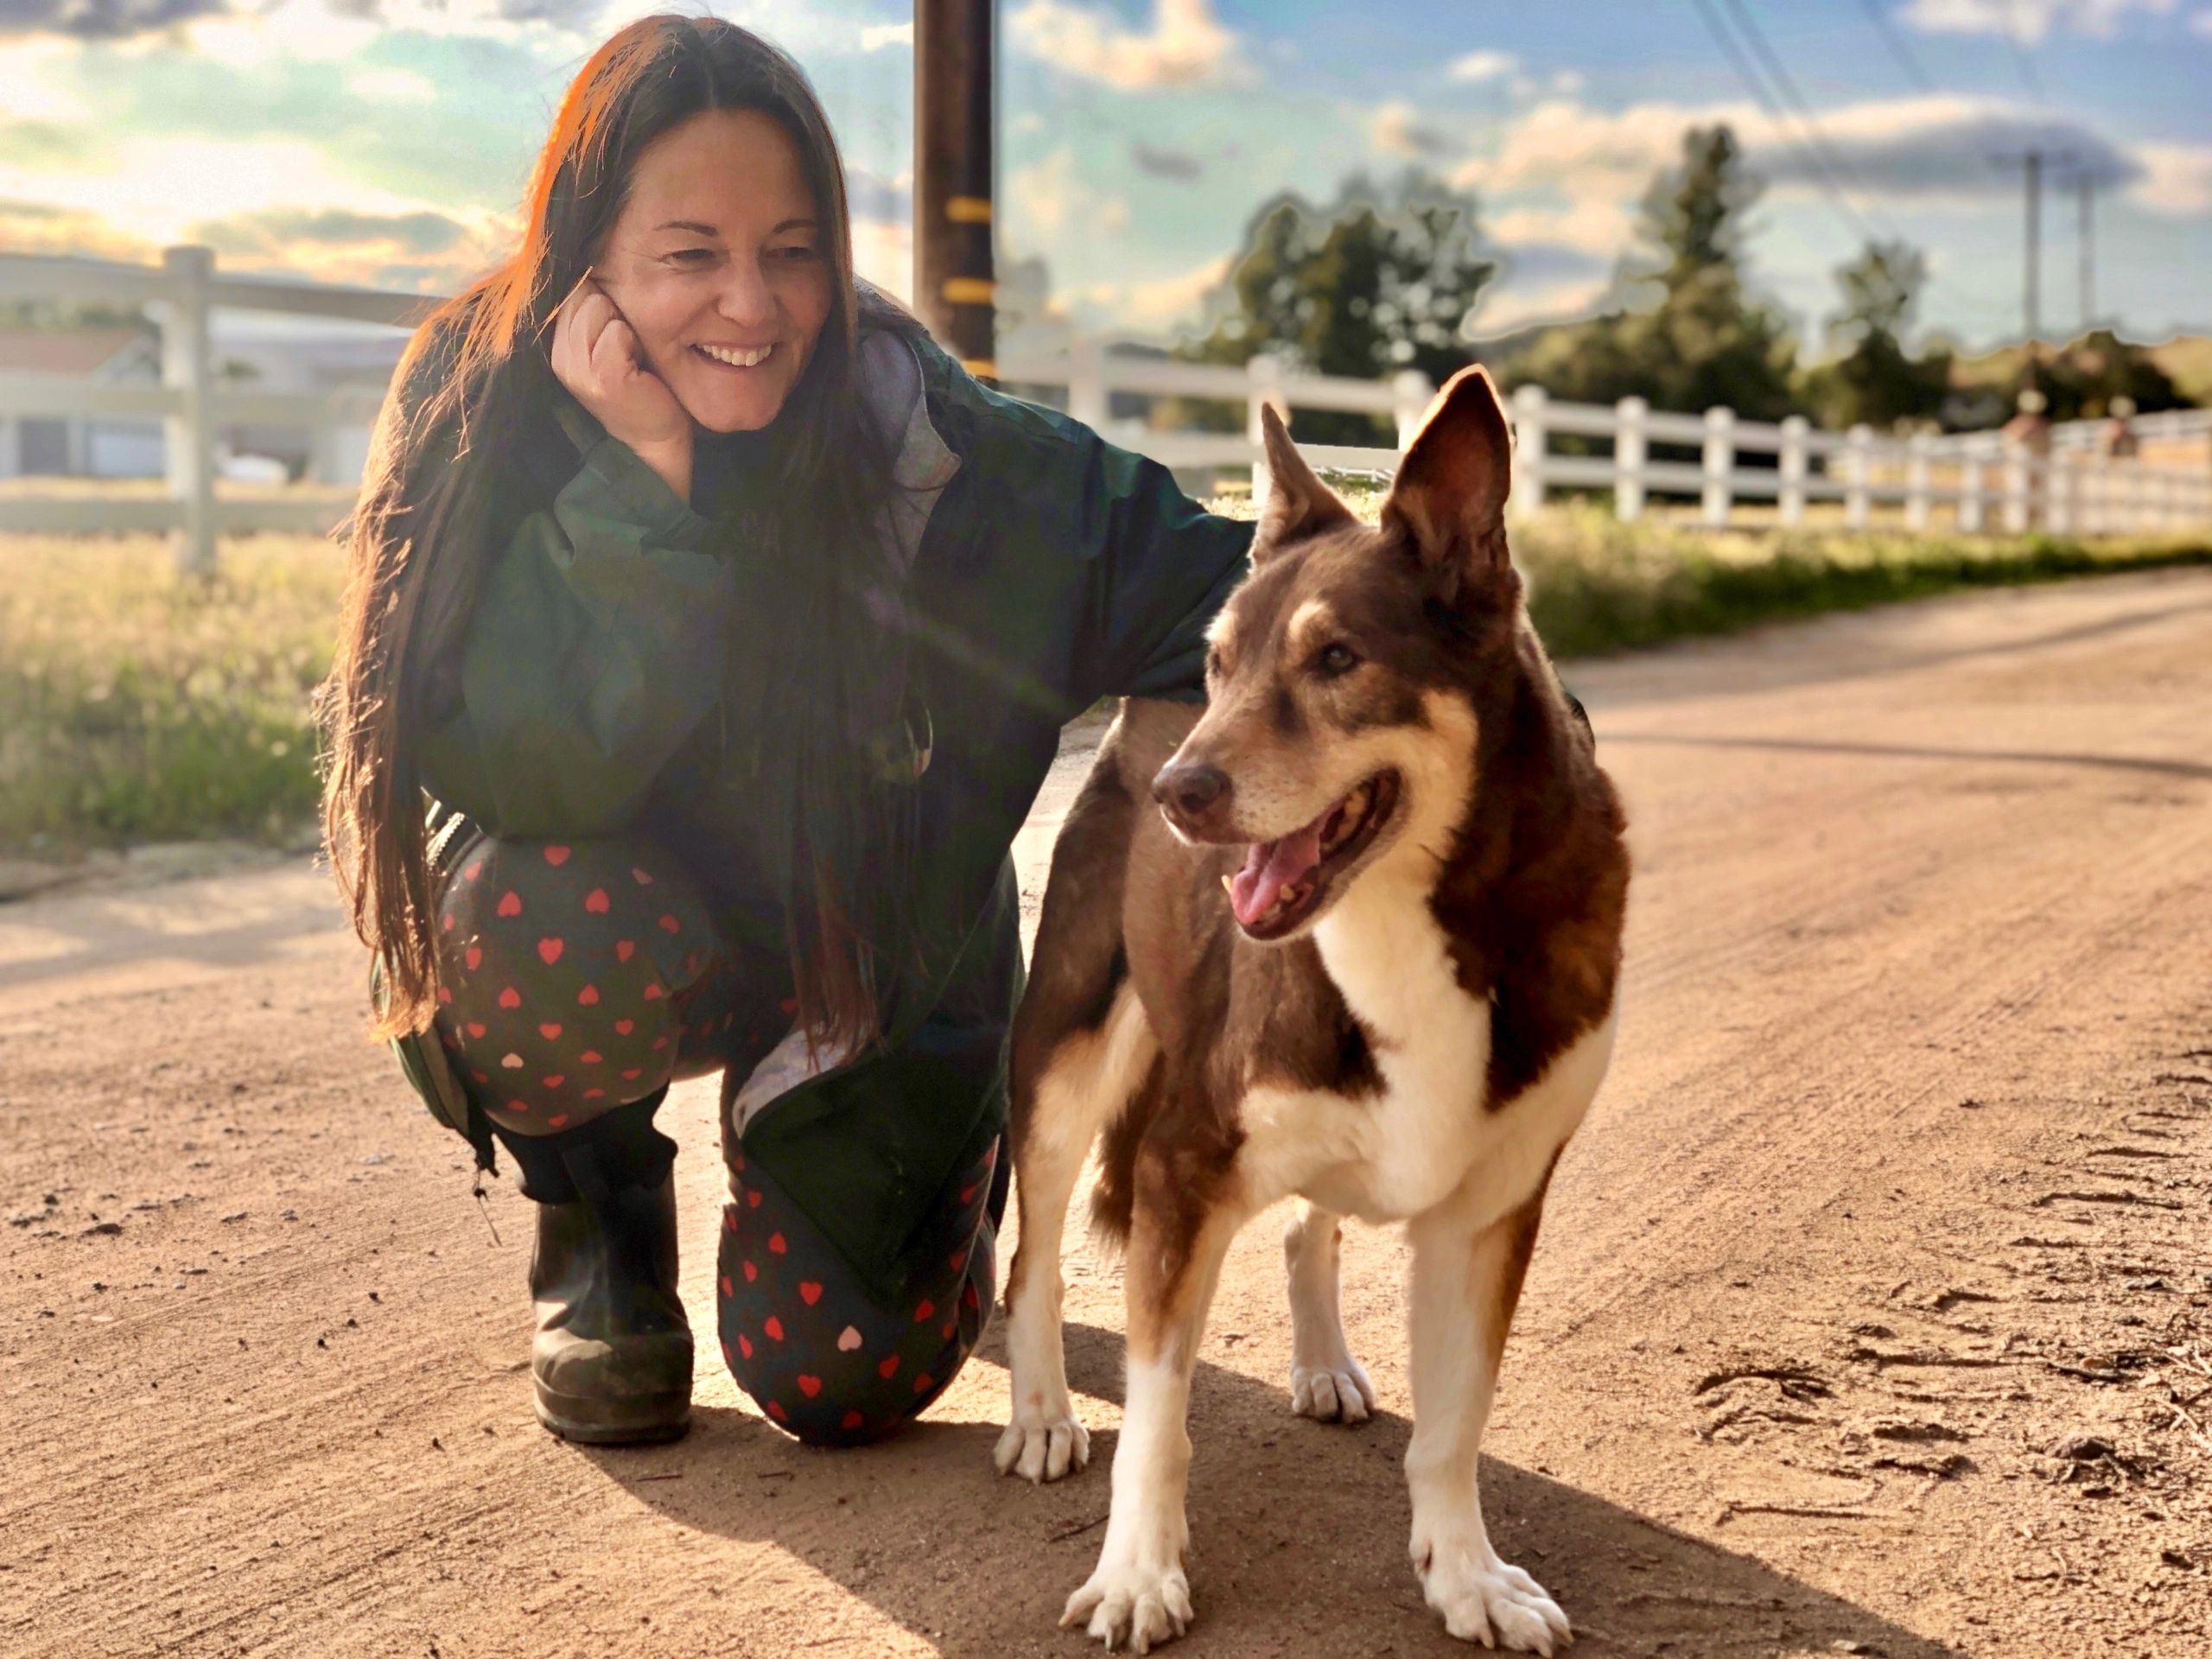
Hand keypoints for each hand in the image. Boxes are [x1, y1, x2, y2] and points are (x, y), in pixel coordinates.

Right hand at [550, 274, 691, 500]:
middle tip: (628, 349)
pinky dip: (635, 343)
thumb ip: (594, 312)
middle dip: (614, 311)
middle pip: (585, 293)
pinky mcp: (602, 376)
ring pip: (599, 307)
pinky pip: (618, 330)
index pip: (572, 288)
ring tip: (632, 357)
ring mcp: (578, 367)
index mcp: (557, 346)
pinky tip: (638, 367)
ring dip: (626, 327)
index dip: (601, 299)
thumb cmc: (640, 388)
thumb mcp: (608, 345)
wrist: (656, 440)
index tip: (618, 332)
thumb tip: (593, 260)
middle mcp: (560, 356)